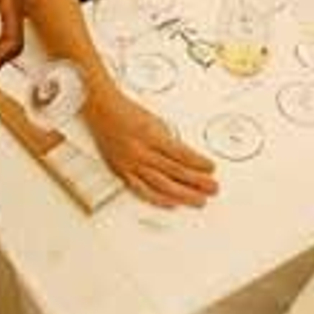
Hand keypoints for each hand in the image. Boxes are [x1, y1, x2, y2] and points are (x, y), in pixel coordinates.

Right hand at [85, 87, 217, 207]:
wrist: (101, 110)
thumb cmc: (127, 112)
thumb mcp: (154, 121)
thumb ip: (169, 141)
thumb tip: (187, 159)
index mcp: (150, 135)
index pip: (180, 154)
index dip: (198, 163)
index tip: (211, 168)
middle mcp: (141, 152)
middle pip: (174, 171)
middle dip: (197, 182)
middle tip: (212, 188)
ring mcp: (131, 164)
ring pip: (161, 184)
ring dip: (183, 194)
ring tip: (199, 200)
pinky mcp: (123, 172)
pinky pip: (142, 189)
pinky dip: (158, 198)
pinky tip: (172, 203)